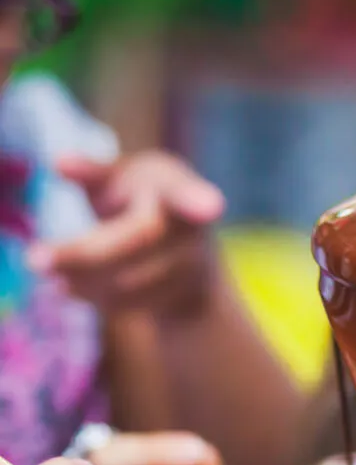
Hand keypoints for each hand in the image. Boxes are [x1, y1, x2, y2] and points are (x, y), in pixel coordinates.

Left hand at [27, 151, 225, 318]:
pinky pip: (131, 302)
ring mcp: (193, 265)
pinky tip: (67, 287)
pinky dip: (92, 296)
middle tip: (34, 258)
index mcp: (176, 186)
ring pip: (131, 279)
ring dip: (82, 277)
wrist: (187, 252)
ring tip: (43, 267)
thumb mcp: (120, 179)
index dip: (199, 199)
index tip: (212, 207)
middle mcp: (194, 226)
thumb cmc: (140, 201)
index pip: (188, 191)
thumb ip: (94, 172)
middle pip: (141, 239)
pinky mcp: (184, 297)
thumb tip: (59, 162)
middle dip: (86, 254)